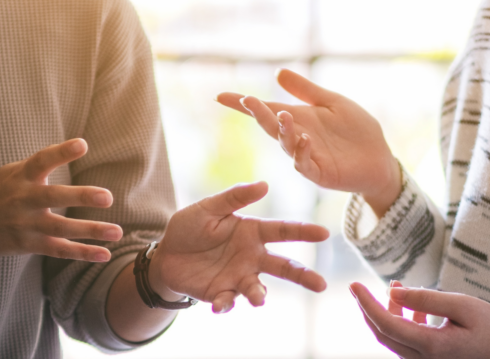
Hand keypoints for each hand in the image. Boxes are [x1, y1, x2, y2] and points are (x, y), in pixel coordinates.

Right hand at [0, 139, 122, 262]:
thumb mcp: (12, 171)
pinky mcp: (29, 244)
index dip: (61, 152)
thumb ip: (41, 162)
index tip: (82, 144)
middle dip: (80, 196)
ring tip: (118, 232)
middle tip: (107, 197)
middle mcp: (24, 200)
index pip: (42, 161)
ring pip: (61, 228)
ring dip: (90, 231)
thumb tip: (73, 146)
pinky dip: (82, 253)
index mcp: (21, 176)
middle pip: (53, 197)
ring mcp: (26, 224)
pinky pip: (59, 250)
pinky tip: (105, 254)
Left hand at [150, 181, 329, 312]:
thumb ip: (235, 197)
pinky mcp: (222, 293)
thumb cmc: (190, 226)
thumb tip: (264, 185)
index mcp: (253, 232)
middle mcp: (252, 257)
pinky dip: (226, 304)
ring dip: (259, 295)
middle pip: (284, 267)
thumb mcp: (209, 207)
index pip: (283, 231)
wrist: (165, 255)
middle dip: (303, 276)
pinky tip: (219, 305)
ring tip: (259, 300)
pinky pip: (229, 301)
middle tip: (321, 285)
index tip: (324, 233)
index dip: (304, 231)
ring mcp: (238, 277)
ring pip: (258, 289)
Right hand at [216, 69, 400, 215]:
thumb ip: (306, 90)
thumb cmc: (356, 130)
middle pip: (271, 126)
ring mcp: (307, 157)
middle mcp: (297, 138)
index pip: (266, 110)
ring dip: (282, 131)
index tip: (220, 96)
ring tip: (283, 115)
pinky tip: (305, 139)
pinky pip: (306, 165)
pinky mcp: (320, 174)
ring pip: (286, 145)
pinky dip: (302, 152)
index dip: (243, 105)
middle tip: (247, 100)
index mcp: (298, 119)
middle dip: (258, 114)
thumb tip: (278, 72)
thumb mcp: (332, 102)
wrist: (379, 158)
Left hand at [349, 282, 489, 358]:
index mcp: (431, 347)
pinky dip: (404, 323)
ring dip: (388, 314)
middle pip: (383, 334)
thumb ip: (426, 299)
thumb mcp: (463, 306)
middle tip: (358, 287)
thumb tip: (393, 292)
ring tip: (395, 288)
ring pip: (394, 339)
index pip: (386, 324)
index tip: (353, 284)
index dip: (366, 303)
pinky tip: (414, 307)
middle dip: (368, 309)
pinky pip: (408, 344)